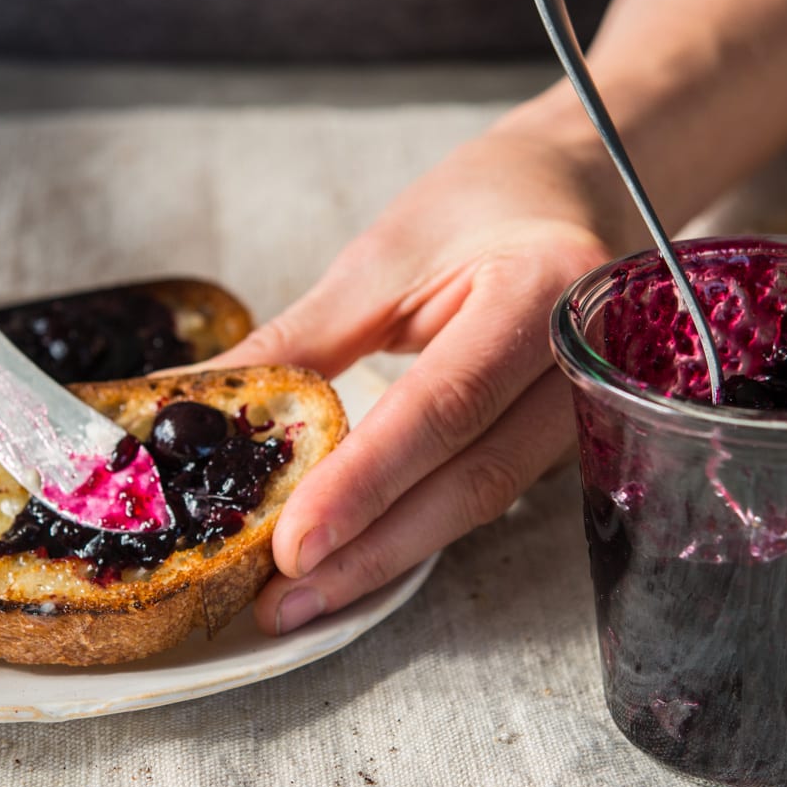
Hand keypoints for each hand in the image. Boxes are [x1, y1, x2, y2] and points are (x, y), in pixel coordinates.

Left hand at [205, 118, 623, 633]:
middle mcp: (582, 360)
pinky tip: (361, 559)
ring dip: (390, 554)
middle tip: (284, 598)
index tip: (294, 542)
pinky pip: (487, 491)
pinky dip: (417, 529)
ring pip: (483, 499)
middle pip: (473, 478)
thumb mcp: (385, 254)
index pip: (444, 405)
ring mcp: (585, 407)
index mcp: (541, 290)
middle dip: (371, 549)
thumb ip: (304, 339)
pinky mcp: (563, 436)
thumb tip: (202, 402)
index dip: (365, 482)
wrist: (573, 187)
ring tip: (304, 596)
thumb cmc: (482, 204)